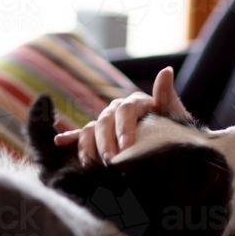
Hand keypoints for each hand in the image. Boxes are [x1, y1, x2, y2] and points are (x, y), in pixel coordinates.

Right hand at [53, 66, 190, 165]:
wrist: (174, 146)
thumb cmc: (175, 130)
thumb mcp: (174, 114)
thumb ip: (167, 95)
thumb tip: (166, 70)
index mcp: (136, 102)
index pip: (125, 111)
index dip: (124, 129)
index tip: (127, 150)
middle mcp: (118, 109)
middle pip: (105, 121)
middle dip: (107, 143)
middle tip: (112, 163)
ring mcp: (107, 122)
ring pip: (91, 130)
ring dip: (89, 146)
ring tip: (92, 165)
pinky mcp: (99, 135)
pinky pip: (82, 135)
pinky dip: (70, 138)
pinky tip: (59, 141)